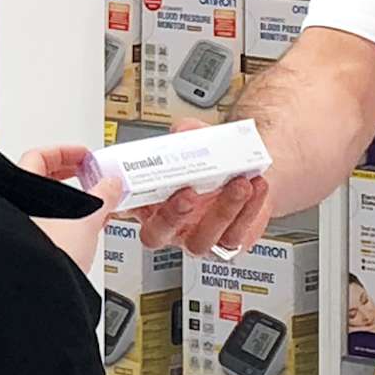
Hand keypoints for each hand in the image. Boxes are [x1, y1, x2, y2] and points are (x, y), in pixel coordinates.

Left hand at [18, 145, 124, 273]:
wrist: (43, 294)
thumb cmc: (48, 258)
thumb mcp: (87, 219)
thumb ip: (103, 197)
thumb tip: (112, 185)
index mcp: (23, 191)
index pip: (38, 156)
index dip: (64, 151)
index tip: (83, 155)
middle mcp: (17, 208)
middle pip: (42, 179)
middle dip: (70, 175)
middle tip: (90, 174)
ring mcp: (23, 228)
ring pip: (47, 204)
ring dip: (72, 199)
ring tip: (95, 201)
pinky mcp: (32, 248)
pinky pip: (50, 224)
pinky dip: (68, 219)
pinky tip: (87, 226)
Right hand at [126, 118, 272, 256]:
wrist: (246, 170)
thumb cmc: (212, 161)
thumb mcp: (196, 139)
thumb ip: (188, 133)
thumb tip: (185, 131)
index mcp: (150, 201)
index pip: (122, 208)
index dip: (117, 205)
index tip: (128, 189)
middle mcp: (171, 224)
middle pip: (157, 234)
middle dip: (172, 215)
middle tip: (188, 192)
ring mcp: (198, 236)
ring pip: (200, 240)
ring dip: (222, 211)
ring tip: (239, 184)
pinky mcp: (227, 242)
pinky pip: (235, 235)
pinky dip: (249, 210)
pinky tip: (257, 188)